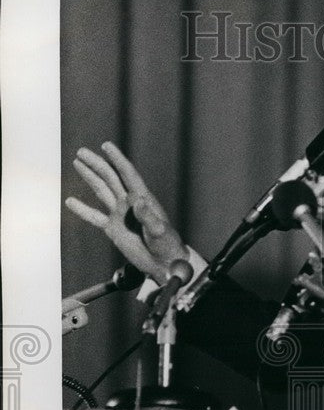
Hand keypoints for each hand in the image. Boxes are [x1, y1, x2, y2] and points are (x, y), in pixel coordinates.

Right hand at [66, 142, 188, 282]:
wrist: (163, 264)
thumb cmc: (167, 245)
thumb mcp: (159, 231)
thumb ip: (148, 217)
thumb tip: (137, 200)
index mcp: (143, 199)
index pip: (128, 174)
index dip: (117, 159)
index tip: (106, 145)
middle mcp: (129, 203)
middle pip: (110, 178)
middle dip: (97, 164)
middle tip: (81, 151)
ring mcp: (120, 214)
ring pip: (101, 191)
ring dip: (89, 177)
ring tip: (77, 163)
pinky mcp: (113, 229)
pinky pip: (94, 217)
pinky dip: (83, 210)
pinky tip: (70, 202)